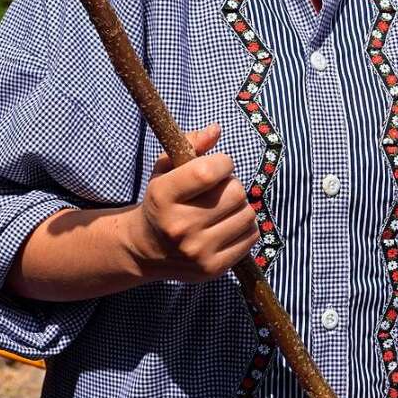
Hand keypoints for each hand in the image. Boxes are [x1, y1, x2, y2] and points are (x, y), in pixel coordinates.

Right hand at [127, 123, 259, 282]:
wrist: (146, 248)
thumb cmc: (162, 200)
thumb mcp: (166, 168)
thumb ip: (190, 144)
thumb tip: (216, 130)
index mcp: (163, 195)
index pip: (208, 172)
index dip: (223, 162)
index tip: (220, 165)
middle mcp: (179, 226)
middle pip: (234, 192)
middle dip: (232, 184)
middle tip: (219, 189)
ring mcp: (196, 251)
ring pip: (247, 214)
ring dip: (240, 206)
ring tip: (223, 207)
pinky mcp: (212, 268)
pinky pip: (251, 237)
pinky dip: (246, 226)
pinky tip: (228, 225)